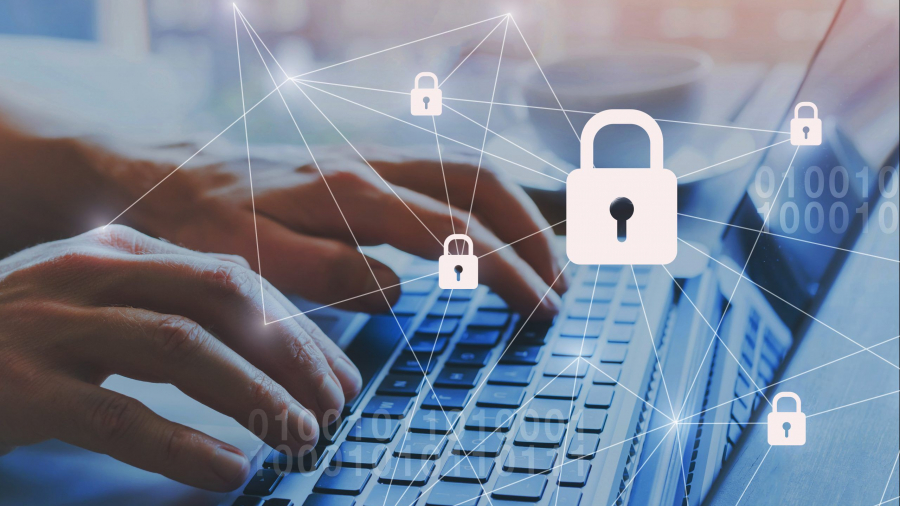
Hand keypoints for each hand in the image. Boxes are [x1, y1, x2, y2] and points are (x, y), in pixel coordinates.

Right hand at [0, 225, 361, 490]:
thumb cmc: (23, 343)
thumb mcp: (103, 311)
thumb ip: (175, 318)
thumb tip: (276, 361)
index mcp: (122, 248)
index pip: (235, 279)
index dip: (299, 332)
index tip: (341, 378)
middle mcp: (91, 271)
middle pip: (222, 299)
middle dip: (293, 354)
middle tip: (336, 408)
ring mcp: (52, 323)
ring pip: (181, 348)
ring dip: (255, 394)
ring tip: (301, 437)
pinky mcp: (18, 384)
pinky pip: (118, 414)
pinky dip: (184, 445)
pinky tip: (229, 472)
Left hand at [106, 143, 567, 316]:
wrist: (155, 173)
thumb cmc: (197, 222)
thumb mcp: (246, 258)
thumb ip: (323, 271)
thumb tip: (399, 288)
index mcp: (350, 192)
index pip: (457, 230)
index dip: (507, 272)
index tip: (539, 312)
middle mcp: (371, 165)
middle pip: (480, 186)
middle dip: (533, 237)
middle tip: (562, 289)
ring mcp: (370, 159)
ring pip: (467, 170)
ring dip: (518, 214)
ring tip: (547, 261)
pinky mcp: (361, 164)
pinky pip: (442, 172)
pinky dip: (485, 202)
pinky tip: (491, 230)